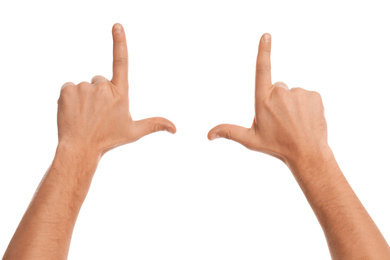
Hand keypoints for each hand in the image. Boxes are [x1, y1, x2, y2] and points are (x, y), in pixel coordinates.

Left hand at [57, 23, 175, 155]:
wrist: (80, 148)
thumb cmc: (108, 139)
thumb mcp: (134, 132)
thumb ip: (155, 124)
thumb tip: (175, 128)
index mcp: (120, 94)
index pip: (121, 61)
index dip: (120, 42)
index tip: (117, 26)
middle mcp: (103, 87)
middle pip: (100, 81)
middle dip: (99, 93)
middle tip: (96, 114)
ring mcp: (85, 88)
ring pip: (85, 86)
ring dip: (84, 97)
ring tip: (85, 115)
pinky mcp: (68, 90)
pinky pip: (69, 87)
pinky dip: (70, 98)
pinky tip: (73, 112)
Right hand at [208, 33, 327, 164]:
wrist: (307, 153)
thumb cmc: (276, 146)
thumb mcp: (250, 140)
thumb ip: (229, 132)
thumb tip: (208, 134)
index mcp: (263, 101)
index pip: (262, 70)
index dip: (263, 51)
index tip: (266, 35)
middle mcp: (281, 93)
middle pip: (277, 87)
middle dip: (277, 100)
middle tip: (281, 120)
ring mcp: (299, 93)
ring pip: (292, 93)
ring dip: (292, 104)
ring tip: (294, 122)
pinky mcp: (314, 95)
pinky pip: (307, 95)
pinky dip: (306, 105)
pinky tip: (305, 119)